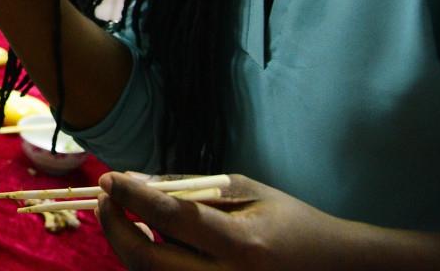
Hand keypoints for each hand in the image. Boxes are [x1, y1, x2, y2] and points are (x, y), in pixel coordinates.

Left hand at [96, 172, 353, 270]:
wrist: (335, 268)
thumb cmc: (289, 222)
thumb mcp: (244, 191)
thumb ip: (189, 187)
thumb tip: (135, 181)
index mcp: (242, 245)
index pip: (172, 217)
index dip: (133, 197)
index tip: (108, 178)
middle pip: (150, 262)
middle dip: (116, 229)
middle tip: (104, 201)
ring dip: (128, 246)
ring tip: (123, 216)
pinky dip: (151, 261)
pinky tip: (149, 238)